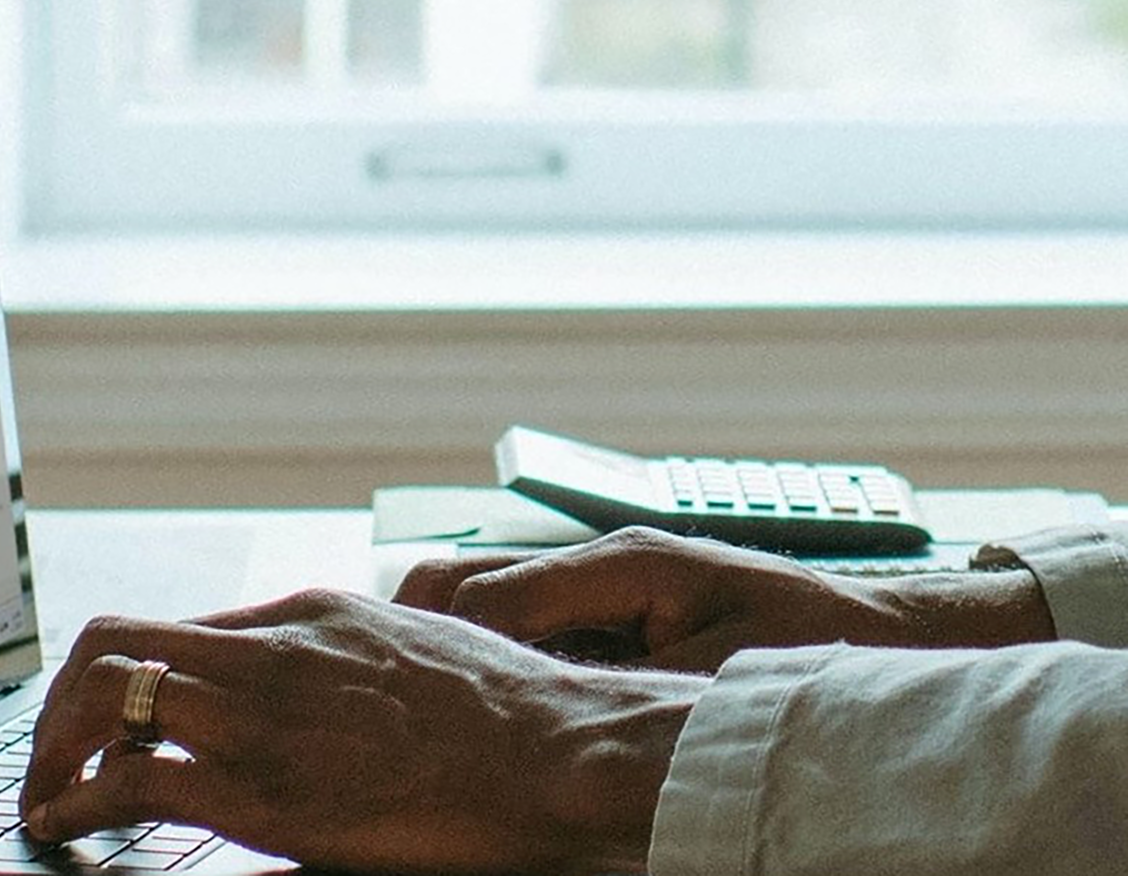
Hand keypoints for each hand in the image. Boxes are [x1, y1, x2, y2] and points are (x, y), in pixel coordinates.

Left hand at [20, 589, 706, 873]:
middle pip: (118, 641)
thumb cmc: (513, 715)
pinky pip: (131, 783)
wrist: (561, 751)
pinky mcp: (262, 791)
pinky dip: (77, 802)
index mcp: (308, 615)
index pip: (184, 629)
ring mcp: (260, 716)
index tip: (120, 718)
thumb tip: (332, 697)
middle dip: (66, 699)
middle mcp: (268, 650)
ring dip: (56, 748)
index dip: (137, 677)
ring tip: (47, 793)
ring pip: (106, 697)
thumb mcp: (420, 654)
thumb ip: (353, 667)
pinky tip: (66, 826)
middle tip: (54, 749)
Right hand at [396, 527, 1055, 671]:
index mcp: (623, 564)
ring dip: (452, 644)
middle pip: (459, 578)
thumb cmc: (807, 642)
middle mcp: (596, 563)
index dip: (445, 652)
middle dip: (419, 635)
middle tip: (400, 702)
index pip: (490, 599)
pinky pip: (519, 621)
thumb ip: (622, 683)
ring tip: (434, 709)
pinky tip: (494, 708)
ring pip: (477, 592)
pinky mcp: (604, 607)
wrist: (871, 629)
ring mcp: (596, 582)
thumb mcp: (714, 672)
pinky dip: (492, 655)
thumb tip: (540, 707)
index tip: (414, 703)